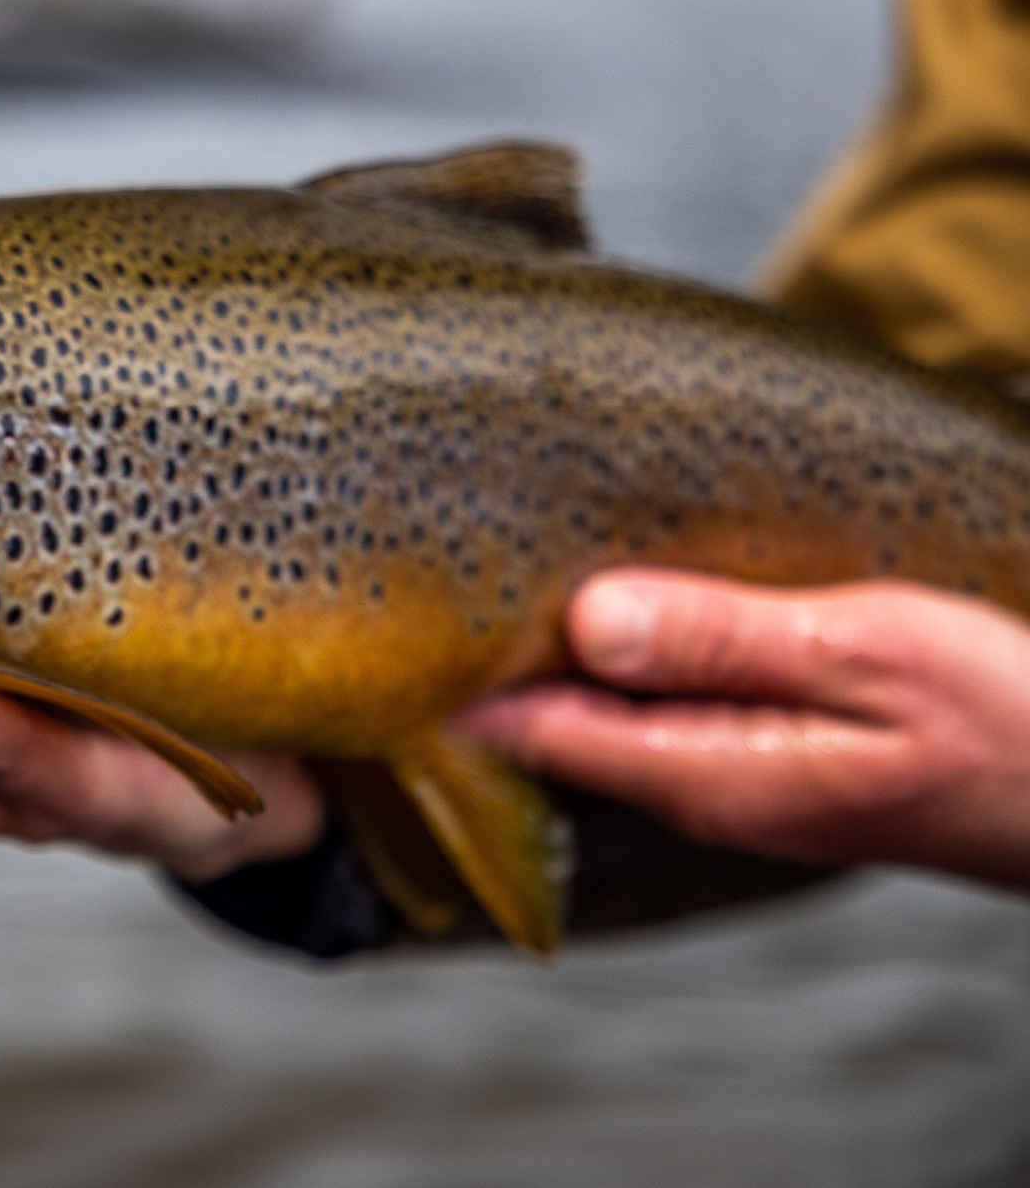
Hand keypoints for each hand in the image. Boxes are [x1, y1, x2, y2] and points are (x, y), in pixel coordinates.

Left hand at [451, 570, 1029, 888]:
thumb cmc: (1012, 715)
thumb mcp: (867, 655)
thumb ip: (722, 638)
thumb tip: (586, 620)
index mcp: (708, 772)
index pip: (537, 732)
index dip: (456, 681)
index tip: (388, 619)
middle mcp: (705, 784)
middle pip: (561, 721)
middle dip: (493, 656)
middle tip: (415, 570)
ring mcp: (740, 772)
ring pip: (612, 708)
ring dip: (558, 649)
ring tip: (485, 569)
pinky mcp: (776, 749)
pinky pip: (670, 697)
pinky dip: (628, 650)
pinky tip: (611, 600)